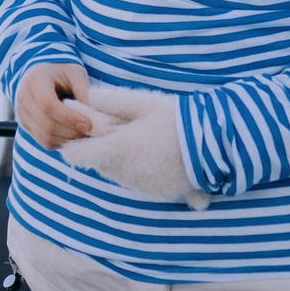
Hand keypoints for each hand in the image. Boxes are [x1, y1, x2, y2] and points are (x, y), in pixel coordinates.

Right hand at [16, 63, 93, 149]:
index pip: (48, 105)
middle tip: (90, 130)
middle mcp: (23, 99)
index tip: (88, 124)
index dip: (68, 118)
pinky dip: (60, 141)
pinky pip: (43, 141)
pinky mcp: (26, 126)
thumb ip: (83, 90)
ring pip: (45, 136)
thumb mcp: (75, 72)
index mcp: (35, 81)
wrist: (40, 73)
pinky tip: (71, 133)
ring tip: (82, 132)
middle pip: (47, 124)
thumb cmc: (60, 71)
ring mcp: (22, 114)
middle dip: (71, 131)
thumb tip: (94, 114)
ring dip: (67, 138)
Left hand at [58, 85, 211, 208]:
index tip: (81, 136)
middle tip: (126, 130)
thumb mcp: (145, 103)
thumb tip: (86, 97)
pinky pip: (138, 182)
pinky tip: (159, 156)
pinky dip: (142, 171)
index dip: (74, 146)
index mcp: (117, 149)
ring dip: (124, 161)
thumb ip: (113, 101)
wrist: (215, 145)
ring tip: (146, 142)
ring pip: (118, 174)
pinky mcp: (156, 194)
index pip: (76, 156)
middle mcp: (125, 173)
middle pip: (99, 163)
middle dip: (105, 149)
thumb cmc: (178, 118)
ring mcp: (140, 186)